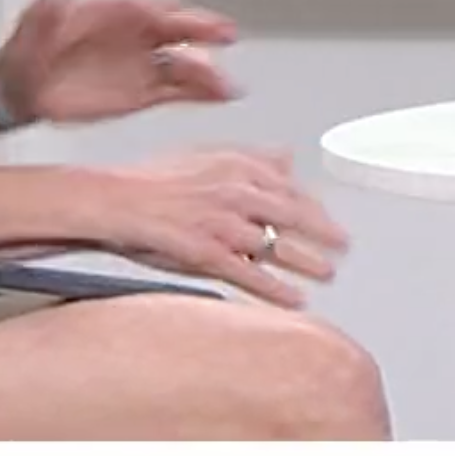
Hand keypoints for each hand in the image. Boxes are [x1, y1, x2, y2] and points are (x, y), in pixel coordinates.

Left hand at [0, 0, 239, 125]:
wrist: (21, 90)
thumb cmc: (25, 58)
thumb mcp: (26, 33)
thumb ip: (43, 13)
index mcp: (108, 12)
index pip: (143, 1)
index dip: (161, 5)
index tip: (176, 11)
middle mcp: (133, 34)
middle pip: (176, 26)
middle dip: (201, 28)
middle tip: (222, 34)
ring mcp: (142, 62)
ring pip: (185, 61)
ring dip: (207, 70)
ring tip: (225, 85)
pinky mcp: (145, 90)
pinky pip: (181, 88)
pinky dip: (204, 91)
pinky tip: (222, 94)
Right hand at [98, 147, 347, 308]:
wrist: (112, 200)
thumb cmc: (150, 180)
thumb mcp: (205, 155)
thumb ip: (251, 158)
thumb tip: (287, 157)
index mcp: (238, 166)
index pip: (290, 189)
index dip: (315, 208)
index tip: (329, 220)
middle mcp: (236, 193)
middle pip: (293, 216)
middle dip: (323, 233)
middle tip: (343, 247)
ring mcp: (223, 225)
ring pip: (277, 247)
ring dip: (307, 263)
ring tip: (327, 274)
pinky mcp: (207, 253)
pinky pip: (251, 275)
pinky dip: (277, 289)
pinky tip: (295, 299)